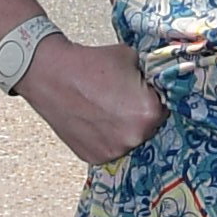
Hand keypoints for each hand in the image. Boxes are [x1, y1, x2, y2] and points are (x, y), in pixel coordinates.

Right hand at [22, 38, 164, 168]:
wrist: (52, 74)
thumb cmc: (91, 63)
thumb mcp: (132, 59)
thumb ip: (148, 76)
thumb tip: (156, 83)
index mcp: (148, 113)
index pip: (164, 107)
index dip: (152, 97)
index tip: (141, 92)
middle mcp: (134, 137)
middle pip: (148, 127)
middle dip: (138, 114)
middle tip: (120, 99)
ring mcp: (113, 150)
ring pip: (128, 139)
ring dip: (122, 127)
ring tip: (103, 108)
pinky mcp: (94, 157)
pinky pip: (109, 147)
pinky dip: (104, 137)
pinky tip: (93, 119)